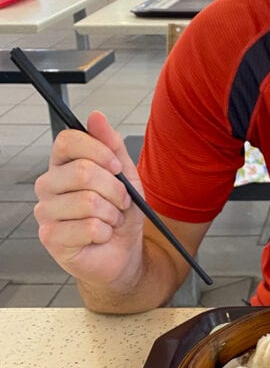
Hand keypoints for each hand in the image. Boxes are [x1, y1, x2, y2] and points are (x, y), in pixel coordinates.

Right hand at [34, 111, 144, 287]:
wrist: (123, 251)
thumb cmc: (120, 213)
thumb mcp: (125, 175)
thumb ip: (112, 146)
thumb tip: (96, 117)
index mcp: (63, 165)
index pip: (67, 140)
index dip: (98, 150)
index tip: (116, 166)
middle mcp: (48, 185)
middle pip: (81, 171)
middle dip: (114, 189)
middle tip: (120, 201)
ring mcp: (46, 212)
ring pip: (88, 201)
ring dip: (112, 213)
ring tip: (110, 219)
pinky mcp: (51, 238)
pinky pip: (90, 227)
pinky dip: (106, 232)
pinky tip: (101, 235)